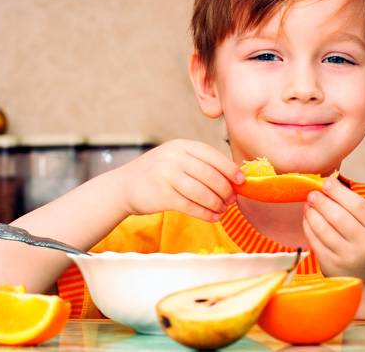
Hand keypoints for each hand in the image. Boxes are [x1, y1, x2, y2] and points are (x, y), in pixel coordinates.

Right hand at [117, 139, 243, 221]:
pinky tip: (213, 217)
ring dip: (217, 203)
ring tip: (223, 209)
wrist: (123, 186)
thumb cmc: (156, 174)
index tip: (241, 181)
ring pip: (202, 192)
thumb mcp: (174, 158)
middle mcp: (174, 158)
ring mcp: (166, 176)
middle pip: (210, 174)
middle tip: (232, 199)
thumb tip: (231, 178)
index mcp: (181, 146)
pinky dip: (205, 213)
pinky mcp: (162, 195)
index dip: (229, 169)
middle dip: (225, 189)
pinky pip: (191, 206)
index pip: (212, 155)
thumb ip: (198, 163)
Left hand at [302, 177, 364, 281]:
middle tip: (312, 193)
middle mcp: (364, 243)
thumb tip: (327, 183)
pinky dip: (308, 226)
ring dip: (311, 213)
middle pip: (338, 216)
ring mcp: (347, 256)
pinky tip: (307, 218)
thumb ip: (353, 206)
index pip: (357, 205)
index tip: (326, 183)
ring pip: (323, 229)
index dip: (339, 192)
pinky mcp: (331, 265)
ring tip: (308, 204)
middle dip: (321, 201)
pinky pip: (314, 241)